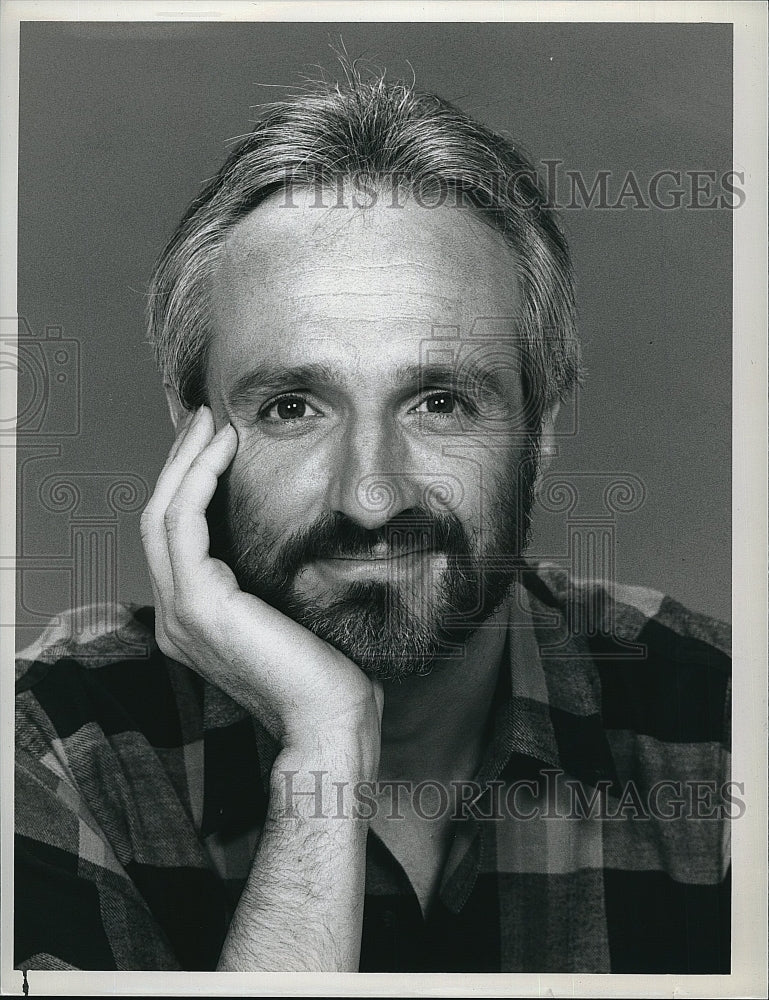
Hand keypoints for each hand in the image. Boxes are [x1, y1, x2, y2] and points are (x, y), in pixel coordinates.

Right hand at [140, 406, 382, 764]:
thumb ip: (271, 575)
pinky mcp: (199, 603)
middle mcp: (175, 615)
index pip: (176, 538)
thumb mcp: (291, 610)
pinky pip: (184, 522)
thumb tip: (292, 526)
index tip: (214, 443)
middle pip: (159, 518)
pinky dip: (199, 478)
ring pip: (162, 513)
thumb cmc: (327, 670)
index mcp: (193, 618)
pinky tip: (224, 448)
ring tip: (211, 421)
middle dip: (180, 462)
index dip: (188, 484)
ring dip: (186, 460)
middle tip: (204, 418)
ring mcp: (180, 611)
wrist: (331, 720)